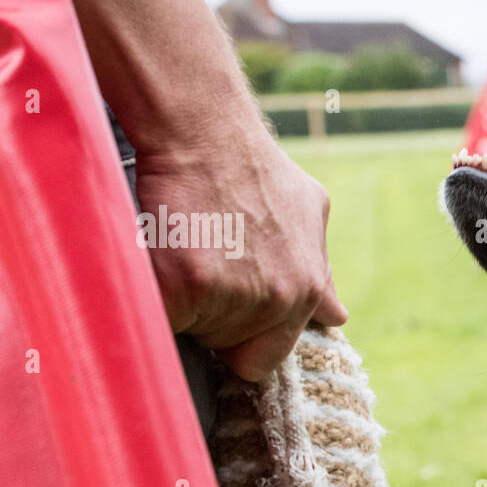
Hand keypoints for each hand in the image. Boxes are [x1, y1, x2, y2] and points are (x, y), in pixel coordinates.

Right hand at [136, 132, 347, 380]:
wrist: (207, 129)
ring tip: (181, 247)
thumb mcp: (306, 214)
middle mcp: (279, 300)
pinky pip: (158, 319)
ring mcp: (236, 294)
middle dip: (208, 319)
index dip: (239, 340)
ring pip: (191, 331)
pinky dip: (149, 298)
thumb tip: (337, 317)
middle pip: (226, 347)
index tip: (221, 313)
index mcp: (307, 291)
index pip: (266, 358)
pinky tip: (154, 257)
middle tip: (198, 263)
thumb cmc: (253, 168)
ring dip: (179, 303)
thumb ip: (319, 271)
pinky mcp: (188, 284)